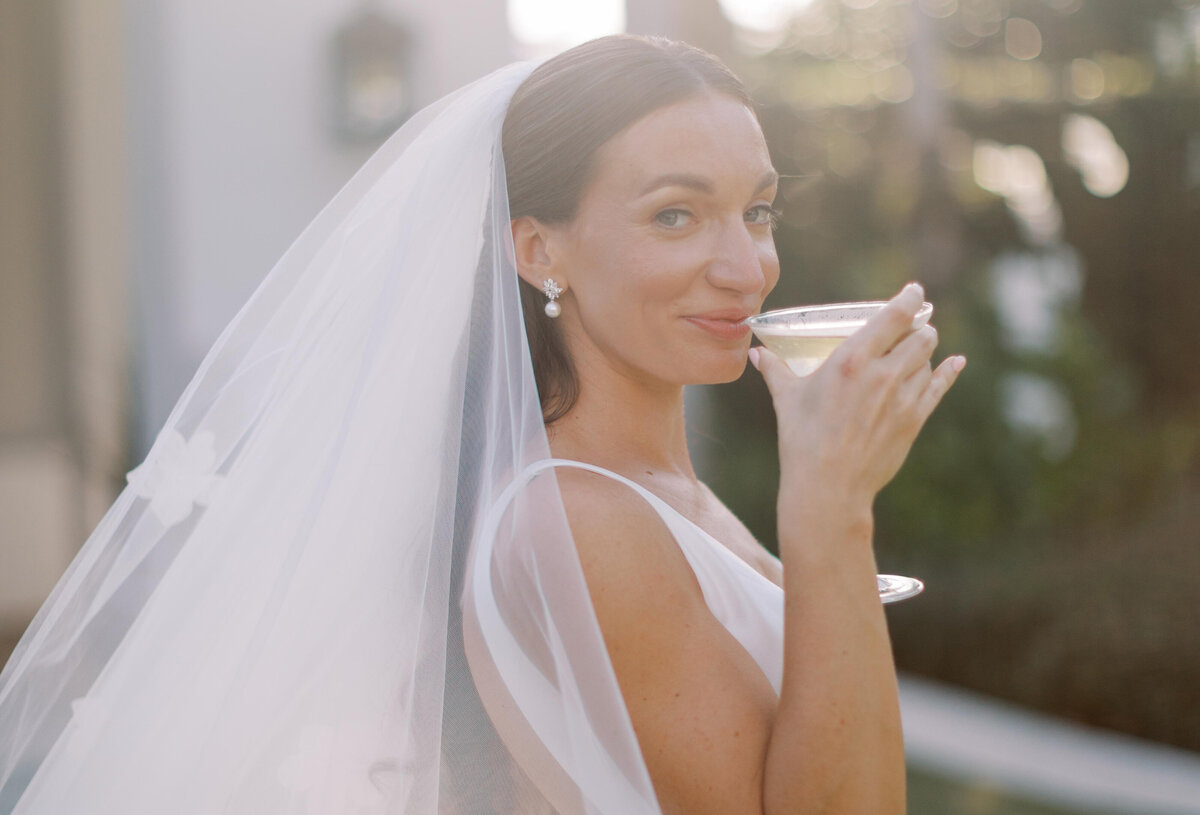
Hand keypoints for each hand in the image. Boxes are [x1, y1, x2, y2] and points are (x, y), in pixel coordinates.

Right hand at [749, 283, 965, 512]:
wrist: (828, 487)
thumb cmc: (802, 441)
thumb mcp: (787, 400)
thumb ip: (776, 370)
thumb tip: (757, 354)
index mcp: (851, 360)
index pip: (894, 315)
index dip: (910, 298)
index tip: (914, 291)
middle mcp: (882, 374)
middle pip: (921, 335)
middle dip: (919, 328)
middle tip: (912, 326)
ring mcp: (902, 398)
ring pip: (928, 360)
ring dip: (924, 351)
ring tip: (915, 350)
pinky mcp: (913, 421)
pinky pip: (939, 387)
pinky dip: (949, 372)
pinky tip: (956, 362)